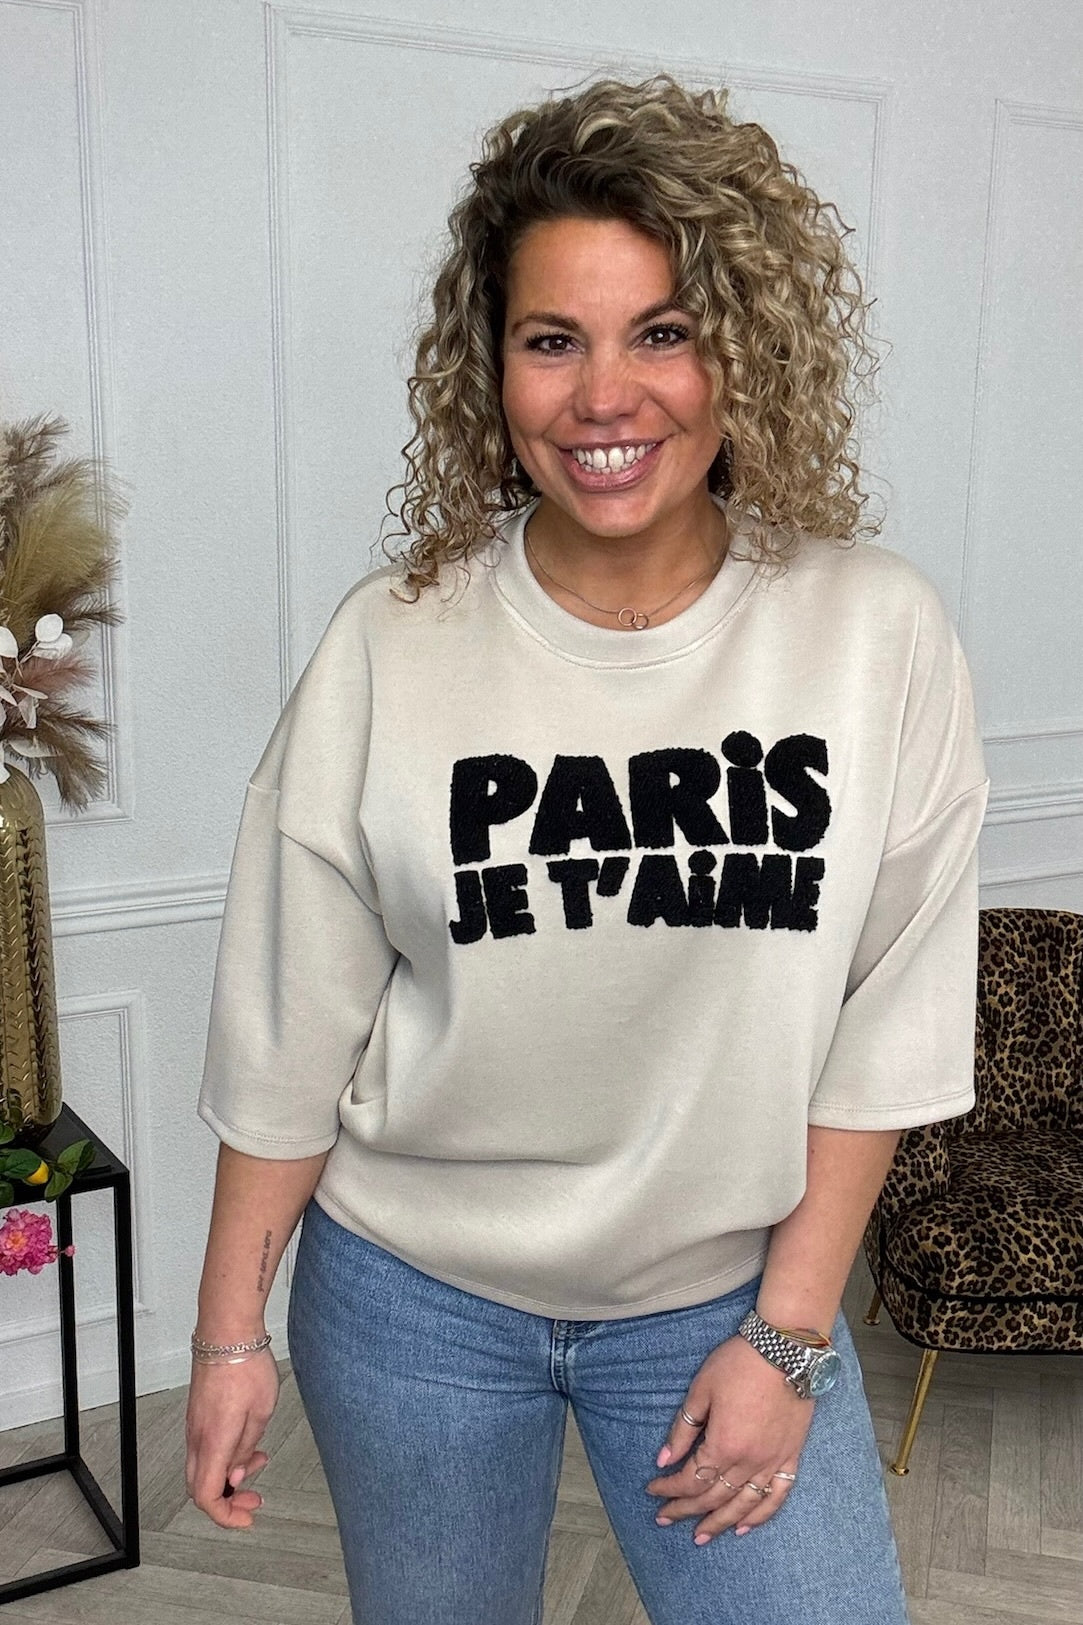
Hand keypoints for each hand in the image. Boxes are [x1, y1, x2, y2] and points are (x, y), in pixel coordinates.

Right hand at [185, 1348, 279, 1527]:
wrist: (226, 1332)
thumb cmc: (246, 1364)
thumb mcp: (262, 1411)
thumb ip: (246, 1448)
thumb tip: (236, 1474)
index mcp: (214, 1440)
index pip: (207, 1495)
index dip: (225, 1516)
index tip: (246, 1518)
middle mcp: (198, 1436)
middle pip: (201, 1487)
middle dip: (229, 1500)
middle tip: (254, 1498)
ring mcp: (194, 1425)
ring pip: (203, 1468)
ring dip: (230, 1475)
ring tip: (259, 1462)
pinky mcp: (197, 1414)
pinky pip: (205, 1449)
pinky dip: (225, 1457)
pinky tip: (247, 1444)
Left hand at [646, 1334, 813, 1543]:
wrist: (786, 1350)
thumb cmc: (739, 1364)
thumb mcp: (702, 1390)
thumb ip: (683, 1429)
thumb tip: (664, 1459)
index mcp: (723, 1445)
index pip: (690, 1478)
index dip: (668, 1488)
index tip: (652, 1490)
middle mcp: (748, 1462)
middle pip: (713, 1497)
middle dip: (685, 1510)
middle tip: (664, 1519)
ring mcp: (772, 1462)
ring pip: (743, 1505)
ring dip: (719, 1523)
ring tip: (700, 1537)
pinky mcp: (791, 1457)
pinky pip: (776, 1496)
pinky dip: (761, 1516)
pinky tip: (745, 1527)